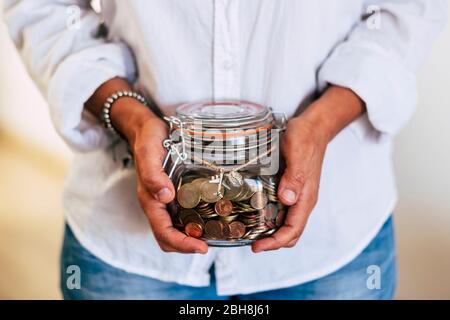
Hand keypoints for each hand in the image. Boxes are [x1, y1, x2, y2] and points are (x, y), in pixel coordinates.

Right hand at [121, 103, 208, 253]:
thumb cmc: (148, 140)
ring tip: (214, 235)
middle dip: (188, 246)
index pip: (164, 233)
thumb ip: (153, 175)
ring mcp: (165, 201)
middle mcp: (158, 205)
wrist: (147, 129)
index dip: (182, 244)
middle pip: (169, 238)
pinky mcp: (174, 194)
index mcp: (150, 200)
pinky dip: (194, 223)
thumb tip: (165, 197)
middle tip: (211, 244)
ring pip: (176, 230)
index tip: (202, 247)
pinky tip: (210, 218)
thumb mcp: (149, 153)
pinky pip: (182, 216)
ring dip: (192, 238)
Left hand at [252, 86, 364, 252]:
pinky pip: (282, 210)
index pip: (293, 230)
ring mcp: (297, 195)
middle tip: (250, 242)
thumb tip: (287, 199)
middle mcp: (302, 200)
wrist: (314, 127)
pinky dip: (270, 217)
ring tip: (250, 232)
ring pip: (285, 223)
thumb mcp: (298, 153)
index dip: (275, 242)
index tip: (257, 247)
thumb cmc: (306, 138)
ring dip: (270, 232)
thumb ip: (294, 176)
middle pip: (290, 232)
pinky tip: (255, 213)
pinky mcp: (291, 188)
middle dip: (272, 242)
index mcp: (306, 197)